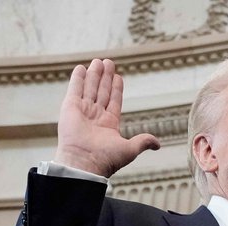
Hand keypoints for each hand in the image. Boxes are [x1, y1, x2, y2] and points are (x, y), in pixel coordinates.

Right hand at [54, 58, 159, 176]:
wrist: (84, 162)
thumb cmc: (106, 159)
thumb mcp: (130, 149)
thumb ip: (143, 142)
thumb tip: (158, 144)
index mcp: (109, 124)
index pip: (114, 101)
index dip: (116, 88)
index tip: (119, 76)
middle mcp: (95, 116)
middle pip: (102, 91)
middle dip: (105, 77)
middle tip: (109, 62)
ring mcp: (82, 111)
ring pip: (90, 88)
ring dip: (94, 74)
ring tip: (99, 61)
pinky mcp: (70, 108)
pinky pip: (75, 89)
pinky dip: (78, 79)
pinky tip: (81, 68)